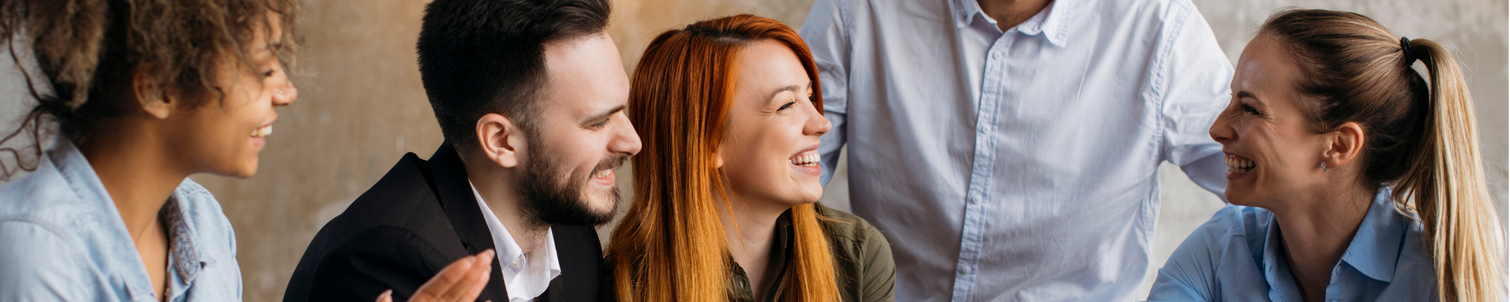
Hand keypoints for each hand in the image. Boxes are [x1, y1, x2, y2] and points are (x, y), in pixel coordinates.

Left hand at [375, 249, 495, 301]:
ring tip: (487, 269)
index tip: (466, 261)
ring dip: (476, 284)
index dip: (451, 274)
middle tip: (486, 254)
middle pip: (454, 289)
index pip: (436, 286)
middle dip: (472, 271)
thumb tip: (385, 294)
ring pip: (461, 299)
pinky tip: (487, 300)